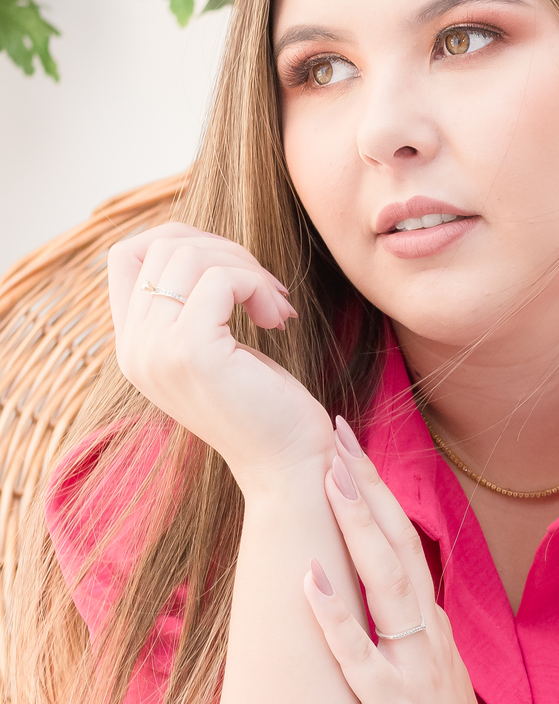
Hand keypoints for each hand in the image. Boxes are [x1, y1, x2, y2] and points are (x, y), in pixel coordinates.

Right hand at [108, 222, 333, 491]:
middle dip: (225, 251)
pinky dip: (256, 285)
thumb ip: (189, 302)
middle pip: (162, 246)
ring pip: (190, 255)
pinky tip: (278, 319)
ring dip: (246, 268)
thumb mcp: (214, 345)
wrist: (288, 465)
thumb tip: (198, 240)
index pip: (125, 255)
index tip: (230, 267)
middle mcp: (134, 349)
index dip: (180, 239)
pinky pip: (220, 279)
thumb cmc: (264, 404)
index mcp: (133, 346)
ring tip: (275, 306)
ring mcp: (156, 351)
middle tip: (266, 289)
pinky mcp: (192, 353)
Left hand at [301, 419, 520, 703]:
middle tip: (336, 430)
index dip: (375, 491)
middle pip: (394, 544)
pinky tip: (309, 577)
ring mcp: (411, 667)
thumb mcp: (428, 677)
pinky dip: (334, 613)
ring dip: (355, 528)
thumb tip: (371, 597)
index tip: (348, 443)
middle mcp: (424, 634)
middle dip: (364, 486)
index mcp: (429, 626)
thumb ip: (405, 636)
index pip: (400, 542)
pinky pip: (359, 654)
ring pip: (384, 584)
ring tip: (329, 478)